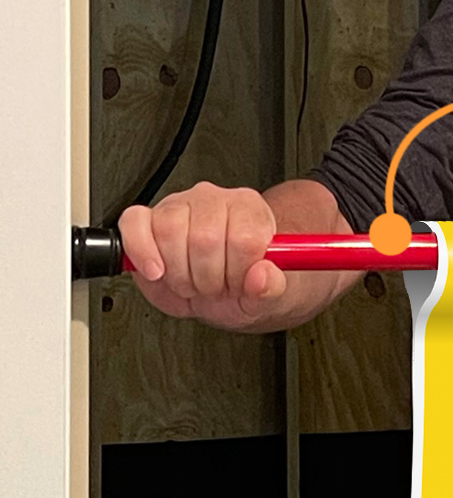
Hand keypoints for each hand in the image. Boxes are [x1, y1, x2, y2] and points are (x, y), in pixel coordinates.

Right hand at [119, 184, 286, 329]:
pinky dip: (142, 251)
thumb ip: (273, 288)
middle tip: (214, 286)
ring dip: (179, 273)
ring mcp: (178, 205)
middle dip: (208, 277)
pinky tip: (157, 271)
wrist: (222, 292)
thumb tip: (262, 275)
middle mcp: (213, 200)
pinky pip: (133, 224)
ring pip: (169, 232)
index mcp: (250, 210)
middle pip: (204, 238)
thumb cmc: (244, 286)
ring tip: (192, 282)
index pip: (244, 239)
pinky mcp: (145, 218)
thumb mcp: (270, 297)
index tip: (239, 283)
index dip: (238, 272)